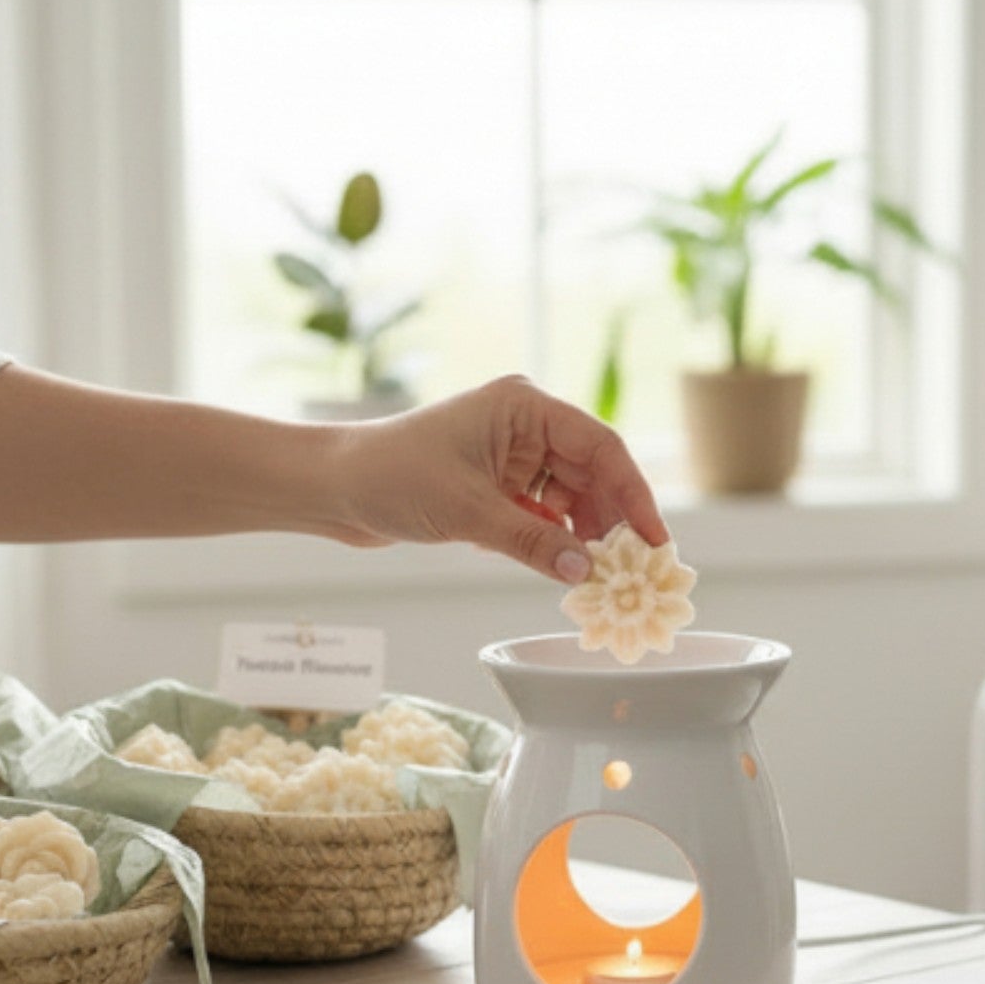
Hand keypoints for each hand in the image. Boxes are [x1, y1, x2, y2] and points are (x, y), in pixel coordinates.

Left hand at [324, 375, 668, 581]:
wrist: (331, 486)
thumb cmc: (389, 475)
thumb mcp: (468, 512)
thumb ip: (532, 541)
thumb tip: (585, 571)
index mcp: (523, 407)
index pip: (600, 447)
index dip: (633, 493)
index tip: (653, 538)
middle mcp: (523, 425)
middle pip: (591, 474)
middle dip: (611, 521)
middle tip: (631, 569)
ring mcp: (510, 456)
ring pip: (570, 497)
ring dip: (583, 536)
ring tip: (597, 576)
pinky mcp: (495, 485)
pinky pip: (544, 513)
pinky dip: (554, 541)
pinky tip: (560, 568)